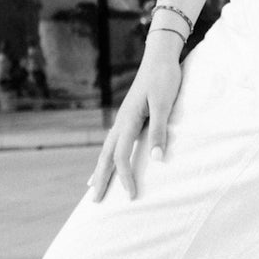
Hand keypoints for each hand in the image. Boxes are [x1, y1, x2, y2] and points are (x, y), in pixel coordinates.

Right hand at [88, 33, 182, 201]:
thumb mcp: (164, 104)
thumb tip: (158, 160)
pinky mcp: (129, 114)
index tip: (132, 196)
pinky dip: (108, 155)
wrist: (160, 56)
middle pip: (106, 155)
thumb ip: (160, 130)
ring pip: (107, 148)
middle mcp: (121, 120)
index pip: (121, 156)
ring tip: (94, 186)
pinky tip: (110, 159)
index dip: (125, 177)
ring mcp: (123, 117)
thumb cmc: (164, 78)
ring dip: (101, 167)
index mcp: (128, 120)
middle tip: (94, 202)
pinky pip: (115, 140)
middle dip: (100, 178)